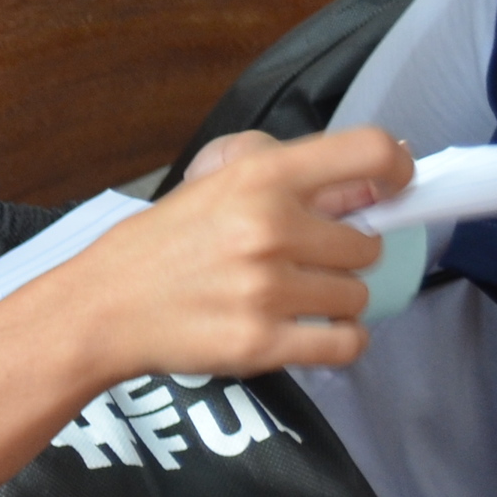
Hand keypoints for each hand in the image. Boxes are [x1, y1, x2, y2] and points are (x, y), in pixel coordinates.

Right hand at [30, 126, 406, 385]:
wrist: (99, 311)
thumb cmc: (157, 248)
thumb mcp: (210, 184)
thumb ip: (280, 173)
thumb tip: (360, 185)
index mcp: (260, 178)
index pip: (371, 152)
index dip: (397, 170)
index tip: (394, 190)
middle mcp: (269, 228)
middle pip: (368, 245)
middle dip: (343, 256)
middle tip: (302, 263)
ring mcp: (267, 290)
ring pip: (357, 297)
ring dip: (334, 301)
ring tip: (292, 300)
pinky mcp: (261, 344)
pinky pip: (346, 344)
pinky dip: (339, 341)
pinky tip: (313, 333)